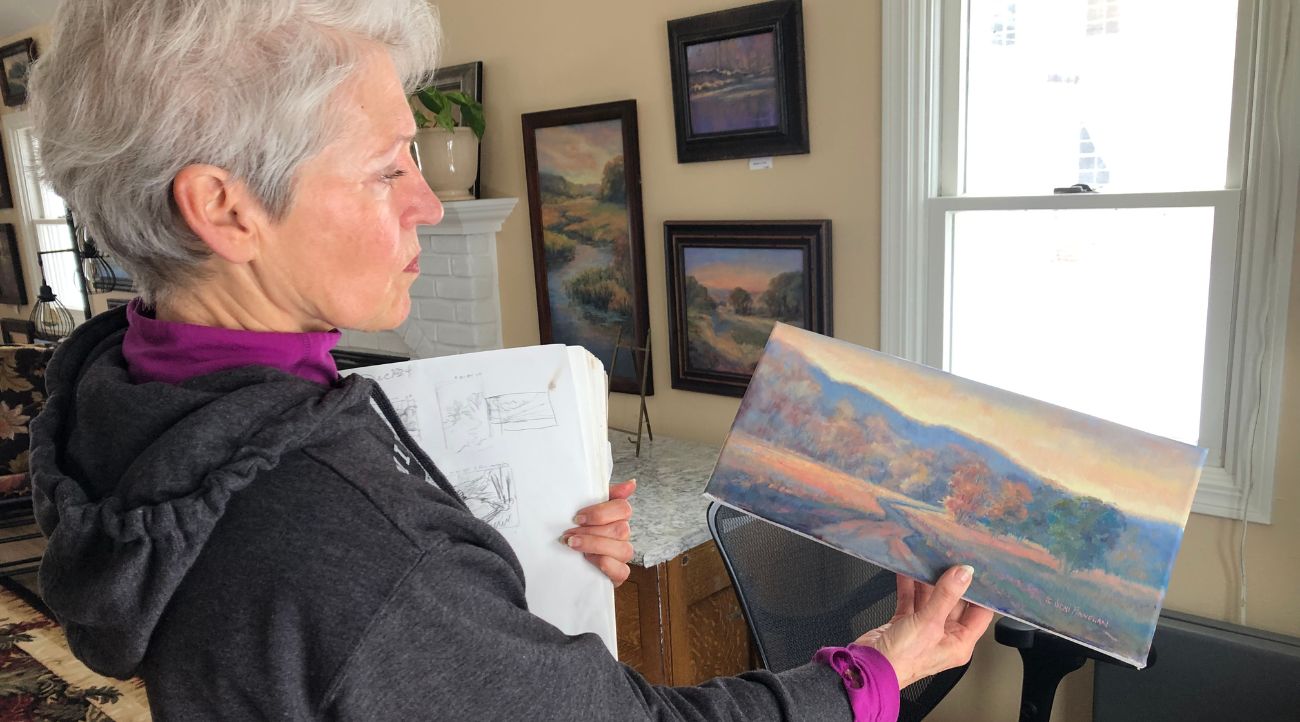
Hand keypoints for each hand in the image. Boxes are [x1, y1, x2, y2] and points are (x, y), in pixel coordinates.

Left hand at [561, 479, 635, 586]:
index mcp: (618, 517)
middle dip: (591, 532)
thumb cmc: (577, 530)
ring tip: (572, 544)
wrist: (565, 561)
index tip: (577, 517)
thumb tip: (631, 483)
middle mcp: (623, 535)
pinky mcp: (619, 575)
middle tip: (569, 533)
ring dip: (594, 545)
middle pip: (621, 529)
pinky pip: (622, 571)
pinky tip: (588, 559)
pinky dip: (604, 564)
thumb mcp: (586, 509)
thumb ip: (604, 494)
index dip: (601, 513)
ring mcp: (622, 555)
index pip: (624, 508)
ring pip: (622, 549)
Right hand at [853, 565, 993, 688]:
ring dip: (928, 581)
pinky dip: (909, 586)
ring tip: (928, 560)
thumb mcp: (929, 624)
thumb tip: (964, 574)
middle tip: (950, 559)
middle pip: (954, 602)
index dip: (982, 593)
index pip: (979, 614)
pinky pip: (911, 599)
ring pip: (931, 598)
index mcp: (959, 643)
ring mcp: (924, 629)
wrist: (868, 667)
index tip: (980, 572)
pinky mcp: (905, 623)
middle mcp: (944, 636)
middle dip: (951, 582)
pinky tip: (908, 571)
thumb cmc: (901, 660)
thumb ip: (946, 596)